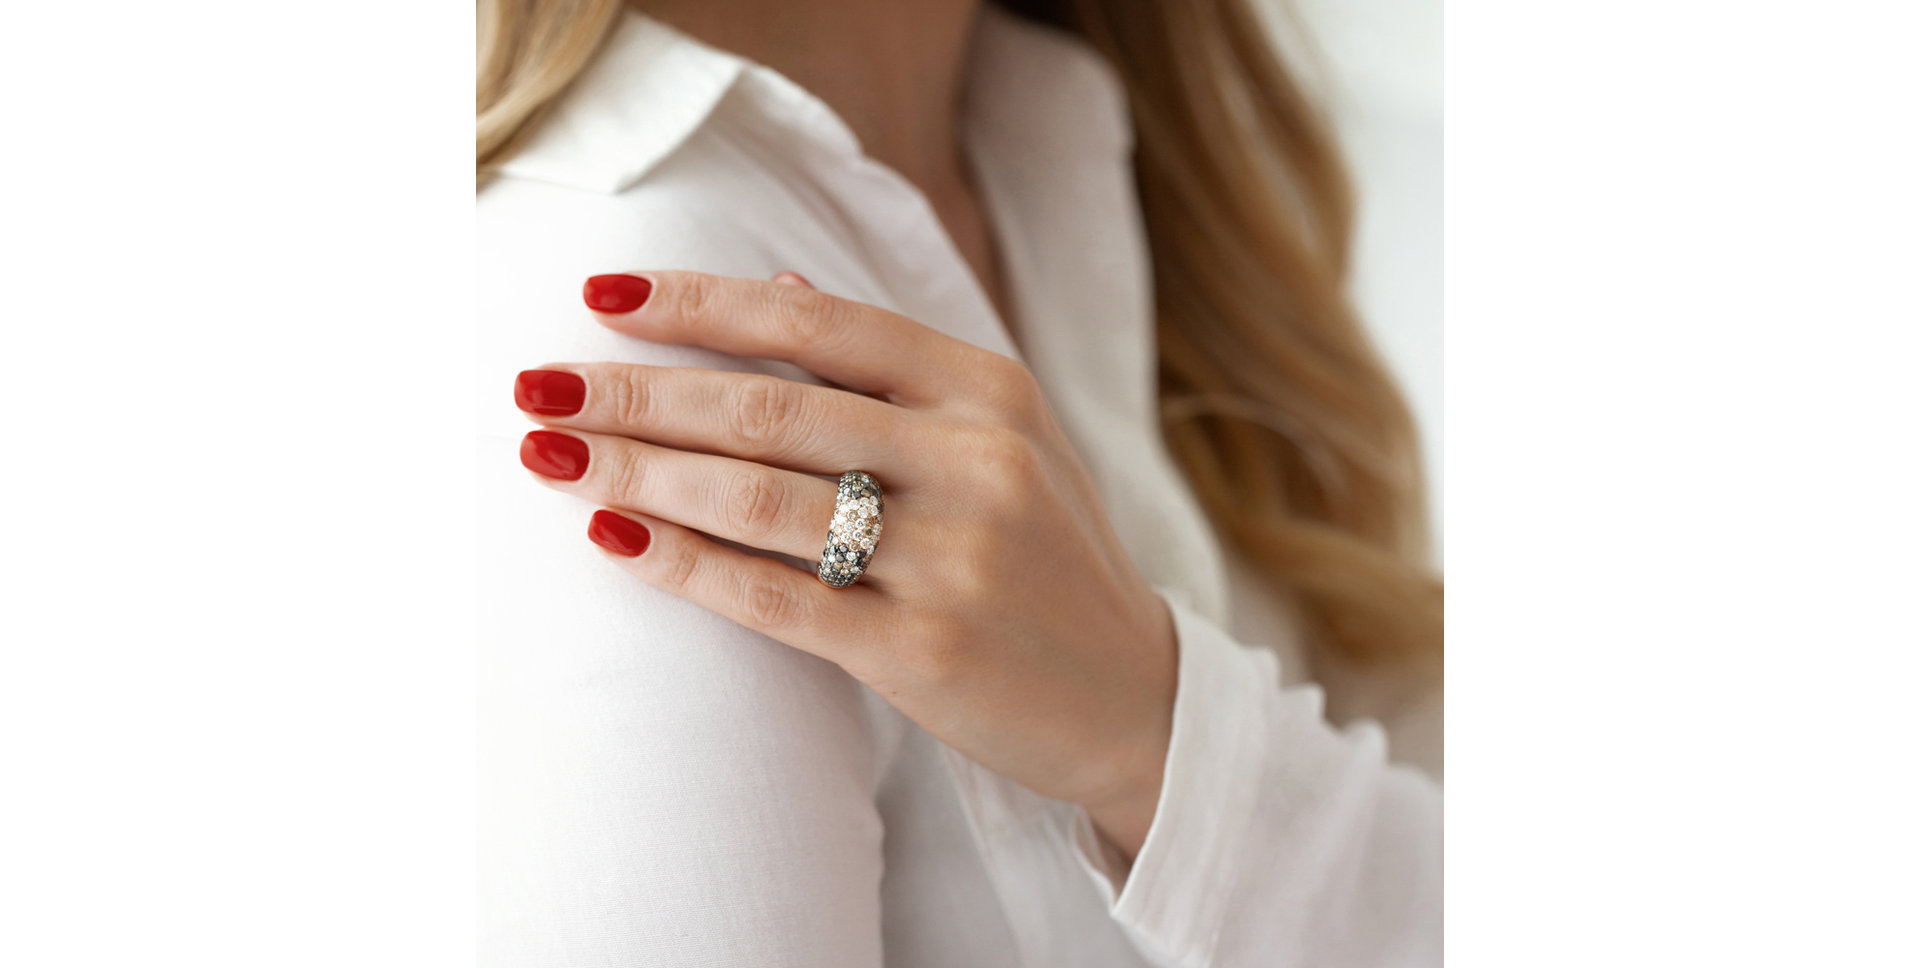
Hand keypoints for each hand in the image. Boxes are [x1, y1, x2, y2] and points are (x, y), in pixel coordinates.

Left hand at [513, 271, 1176, 856]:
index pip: (818, 324)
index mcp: (989, 391)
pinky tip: (614, 537)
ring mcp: (953, 556)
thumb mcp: (1003, 437)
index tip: (602, 298)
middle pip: (770, 407)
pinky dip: (683, 562)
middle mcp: (976, 459)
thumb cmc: (1046, 557)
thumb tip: (781, 289)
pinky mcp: (923, 649)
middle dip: (637, 391)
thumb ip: (895, 366)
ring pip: (759, 497)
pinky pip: (773, 597)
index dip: (700, 305)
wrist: (1134, 699)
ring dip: (638, 471)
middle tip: (535, 383)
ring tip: (549, 455)